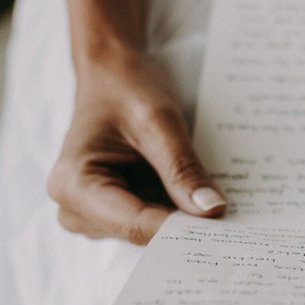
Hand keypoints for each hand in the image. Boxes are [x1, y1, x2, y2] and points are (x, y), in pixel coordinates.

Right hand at [48, 43, 225, 243]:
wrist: (112, 72)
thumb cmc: (125, 86)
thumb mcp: (159, 121)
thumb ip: (182, 168)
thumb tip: (212, 211)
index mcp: (73, 184)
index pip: (135, 224)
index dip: (181, 231)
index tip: (226, 232)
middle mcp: (74, 207)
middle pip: (140, 232)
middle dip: (184, 225)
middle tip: (231, 217)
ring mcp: (92, 212)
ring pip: (149, 231)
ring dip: (182, 218)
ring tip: (213, 198)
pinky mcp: (112, 210)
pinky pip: (151, 221)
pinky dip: (176, 210)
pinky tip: (198, 196)